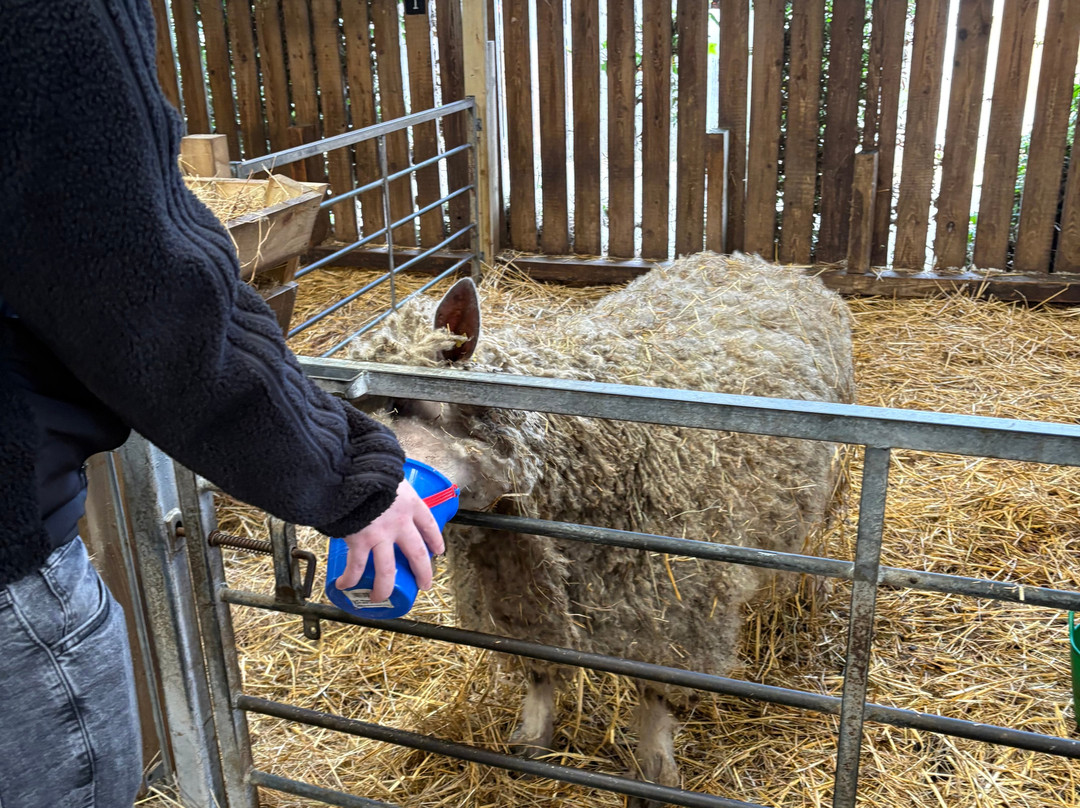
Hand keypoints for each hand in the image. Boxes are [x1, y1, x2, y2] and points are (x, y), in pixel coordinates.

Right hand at [335, 479, 444, 602]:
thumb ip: (388, 482)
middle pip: (417, 555)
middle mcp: (400, 523)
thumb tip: (381, 479)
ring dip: (384, 588)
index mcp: (411, 504)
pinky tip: (344, 585)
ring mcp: (381, 535)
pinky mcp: (360, 541)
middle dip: (422, 573)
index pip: (429, 525)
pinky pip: (356, 567)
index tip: (438, 551)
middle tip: (424, 584)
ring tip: (380, 597)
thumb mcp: (390, 473)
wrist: (351, 472)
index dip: (435, 540)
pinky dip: (350, 578)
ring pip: (387, 571)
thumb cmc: (369, 468)